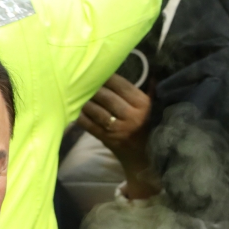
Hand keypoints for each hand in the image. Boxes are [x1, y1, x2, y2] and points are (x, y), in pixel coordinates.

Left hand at [76, 74, 158, 197]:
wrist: (144, 158)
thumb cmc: (147, 128)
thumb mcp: (152, 109)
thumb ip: (149, 91)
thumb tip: (152, 71)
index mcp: (143, 104)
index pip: (121, 85)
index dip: (106, 77)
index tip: (96, 71)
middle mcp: (132, 116)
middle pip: (106, 96)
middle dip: (93, 88)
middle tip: (81, 80)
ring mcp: (119, 129)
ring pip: (97, 110)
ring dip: (85, 101)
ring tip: (76, 93)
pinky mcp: (108, 140)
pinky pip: (90, 125)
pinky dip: (81, 117)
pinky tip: (75, 110)